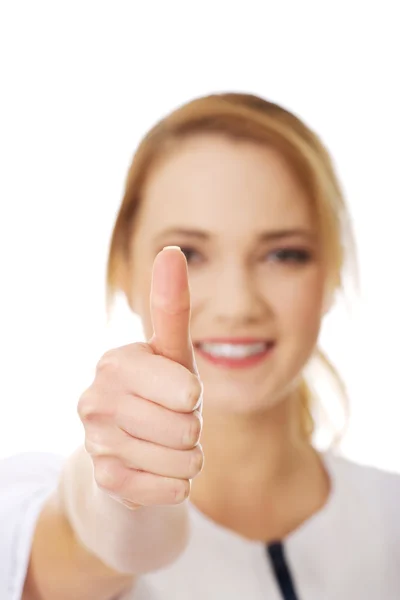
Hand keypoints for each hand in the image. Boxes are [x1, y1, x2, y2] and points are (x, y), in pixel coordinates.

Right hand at [78, 247, 202, 508]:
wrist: (131, 455)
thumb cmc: (159, 396)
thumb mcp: (171, 354)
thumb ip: (171, 306)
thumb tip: (171, 250)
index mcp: (116, 363)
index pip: (185, 389)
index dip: (192, 397)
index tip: (180, 394)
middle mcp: (96, 399)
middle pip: (186, 426)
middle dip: (191, 429)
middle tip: (171, 422)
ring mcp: (96, 441)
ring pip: (181, 458)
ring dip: (186, 457)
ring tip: (164, 444)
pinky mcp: (105, 480)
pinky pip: (169, 487)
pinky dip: (175, 482)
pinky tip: (156, 470)